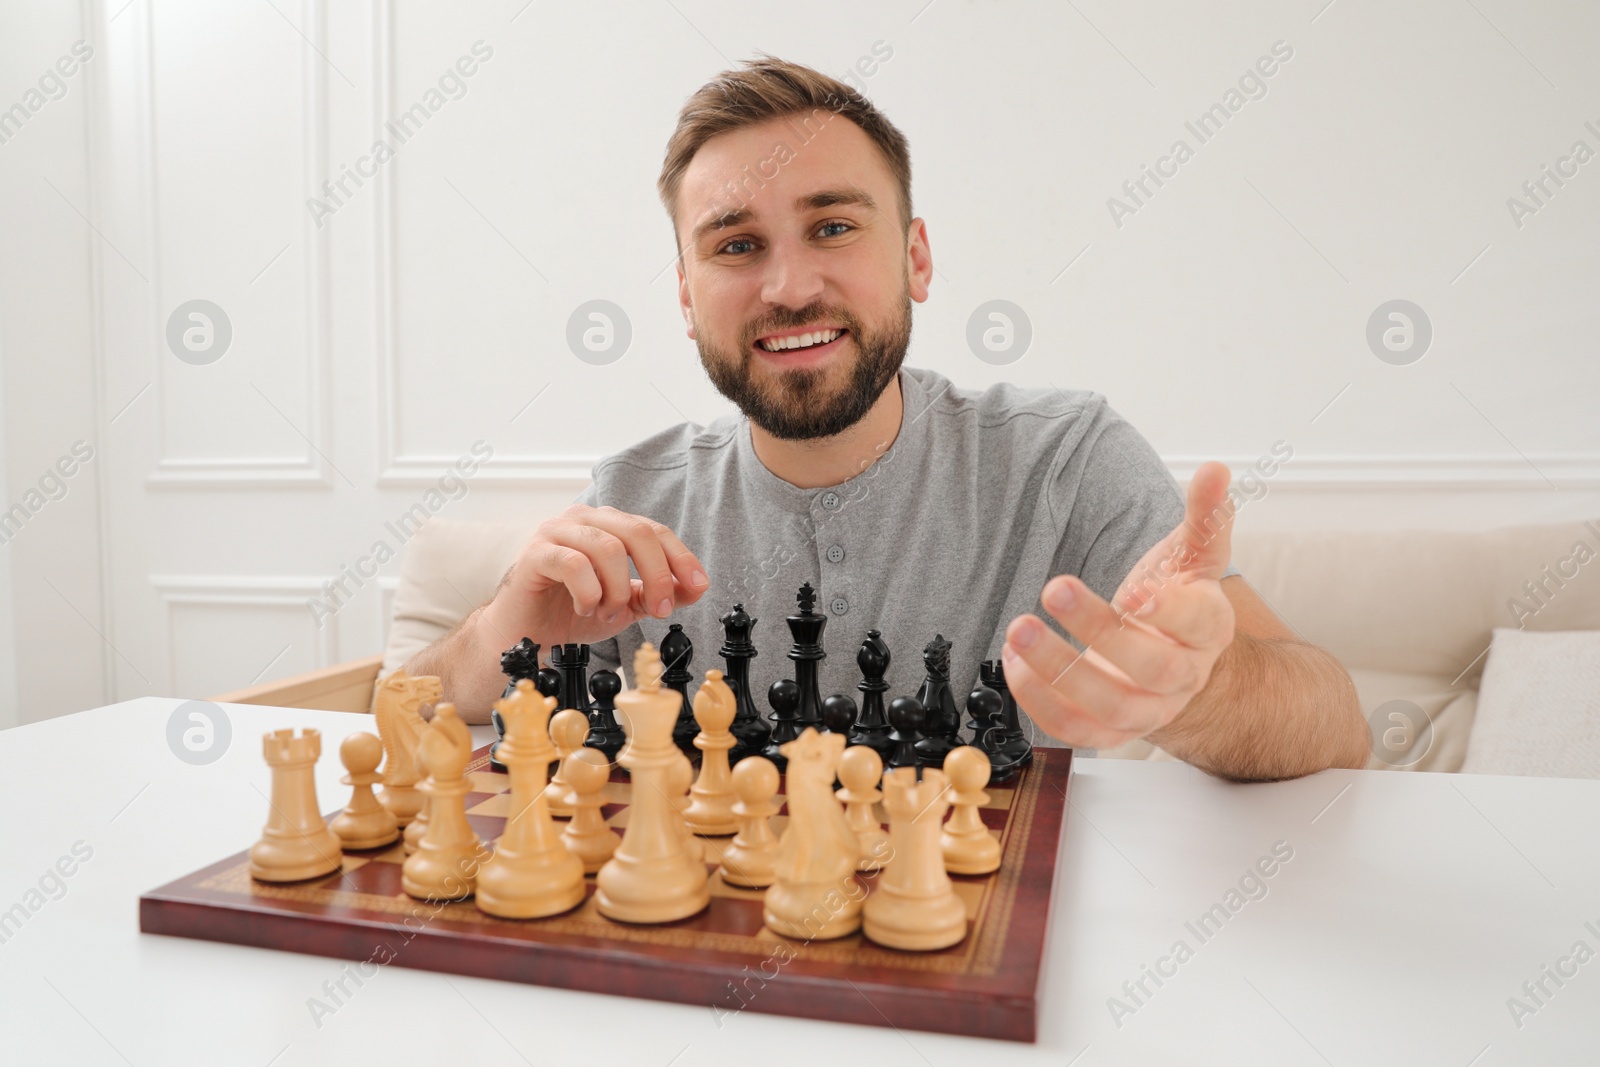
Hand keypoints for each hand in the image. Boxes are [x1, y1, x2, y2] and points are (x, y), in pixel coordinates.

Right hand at [479, 504, 709, 649]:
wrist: (526, 632)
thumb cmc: (571, 611)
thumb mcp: (628, 604)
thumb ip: (660, 593)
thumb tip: (698, 586)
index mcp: (608, 525)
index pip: (654, 530)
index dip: (680, 557)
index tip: (698, 585)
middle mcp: (584, 519)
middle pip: (637, 532)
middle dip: (657, 574)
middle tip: (659, 609)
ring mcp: (557, 532)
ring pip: (607, 549)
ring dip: (616, 590)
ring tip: (608, 612)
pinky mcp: (535, 553)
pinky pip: (574, 564)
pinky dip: (589, 593)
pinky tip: (585, 608)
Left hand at [1001, 462, 1237, 748]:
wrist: (1172, 661)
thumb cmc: (1177, 600)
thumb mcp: (1191, 556)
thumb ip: (1202, 516)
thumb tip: (1215, 470)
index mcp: (1208, 629)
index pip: (1197, 623)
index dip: (1167, 611)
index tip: (1133, 591)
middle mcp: (1184, 677)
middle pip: (1151, 667)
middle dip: (1098, 631)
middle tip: (1054, 588)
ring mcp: (1150, 710)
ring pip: (1111, 706)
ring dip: (1058, 672)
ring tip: (1018, 629)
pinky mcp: (1113, 732)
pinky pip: (1079, 731)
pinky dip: (1042, 703)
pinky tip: (1015, 663)